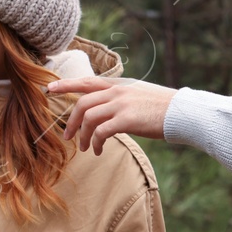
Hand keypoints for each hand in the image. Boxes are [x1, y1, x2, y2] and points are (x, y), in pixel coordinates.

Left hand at [44, 74, 176, 154]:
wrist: (183, 112)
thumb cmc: (165, 109)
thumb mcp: (141, 97)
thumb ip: (123, 101)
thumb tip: (112, 112)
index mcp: (119, 86)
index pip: (87, 81)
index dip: (65, 85)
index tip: (49, 89)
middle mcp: (117, 92)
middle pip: (82, 103)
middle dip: (71, 121)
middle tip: (68, 137)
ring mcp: (121, 105)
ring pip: (88, 118)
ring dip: (83, 135)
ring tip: (85, 148)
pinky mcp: (126, 120)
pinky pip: (101, 132)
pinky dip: (96, 143)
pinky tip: (98, 150)